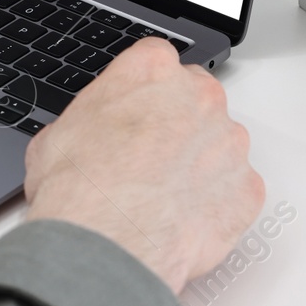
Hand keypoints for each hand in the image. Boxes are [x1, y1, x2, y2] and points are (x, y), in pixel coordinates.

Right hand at [22, 38, 263, 293]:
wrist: (106, 244)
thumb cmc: (80, 188)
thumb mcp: (58, 133)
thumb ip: (93, 120)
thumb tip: (88, 136)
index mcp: (152, 70)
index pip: (157, 61)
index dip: (142, 91)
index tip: (135, 111)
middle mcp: (199, 98)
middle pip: (196, 99)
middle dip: (176, 124)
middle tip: (146, 158)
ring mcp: (229, 144)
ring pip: (219, 144)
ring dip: (199, 163)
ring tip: (164, 195)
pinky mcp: (247, 189)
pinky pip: (236, 190)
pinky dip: (216, 203)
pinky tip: (184, 217)